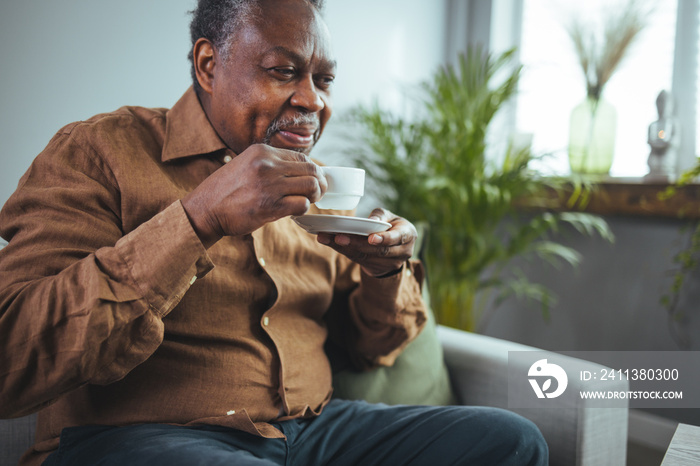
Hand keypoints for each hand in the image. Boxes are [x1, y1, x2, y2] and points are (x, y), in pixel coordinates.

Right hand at [182, 144, 326, 247]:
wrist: (205, 210)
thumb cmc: (225, 192)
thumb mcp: (246, 165)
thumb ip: (270, 164)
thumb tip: (299, 171)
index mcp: (262, 151)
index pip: (301, 156)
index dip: (311, 170)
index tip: (310, 180)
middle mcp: (268, 164)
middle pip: (311, 169)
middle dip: (319, 183)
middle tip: (316, 194)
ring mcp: (270, 185)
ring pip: (312, 186)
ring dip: (314, 196)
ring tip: (306, 202)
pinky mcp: (271, 206)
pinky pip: (302, 204)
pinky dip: (303, 209)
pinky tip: (293, 211)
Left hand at [316, 208, 415, 276]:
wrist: (394, 247)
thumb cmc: (391, 225)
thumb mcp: (390, 216)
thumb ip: (380, 216)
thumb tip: (371, 221)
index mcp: (408, 235)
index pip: (397, 238)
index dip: (384, 239)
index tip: (371, 238)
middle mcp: (401, 252)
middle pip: (377, 251)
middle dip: (356, 243)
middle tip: (338, 237)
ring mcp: (389, 263)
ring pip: (365, 257)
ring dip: (344, 248)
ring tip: (327, 238)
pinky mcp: (375, 268)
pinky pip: (357, 260)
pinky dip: (342, 250)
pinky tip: (329, 242)